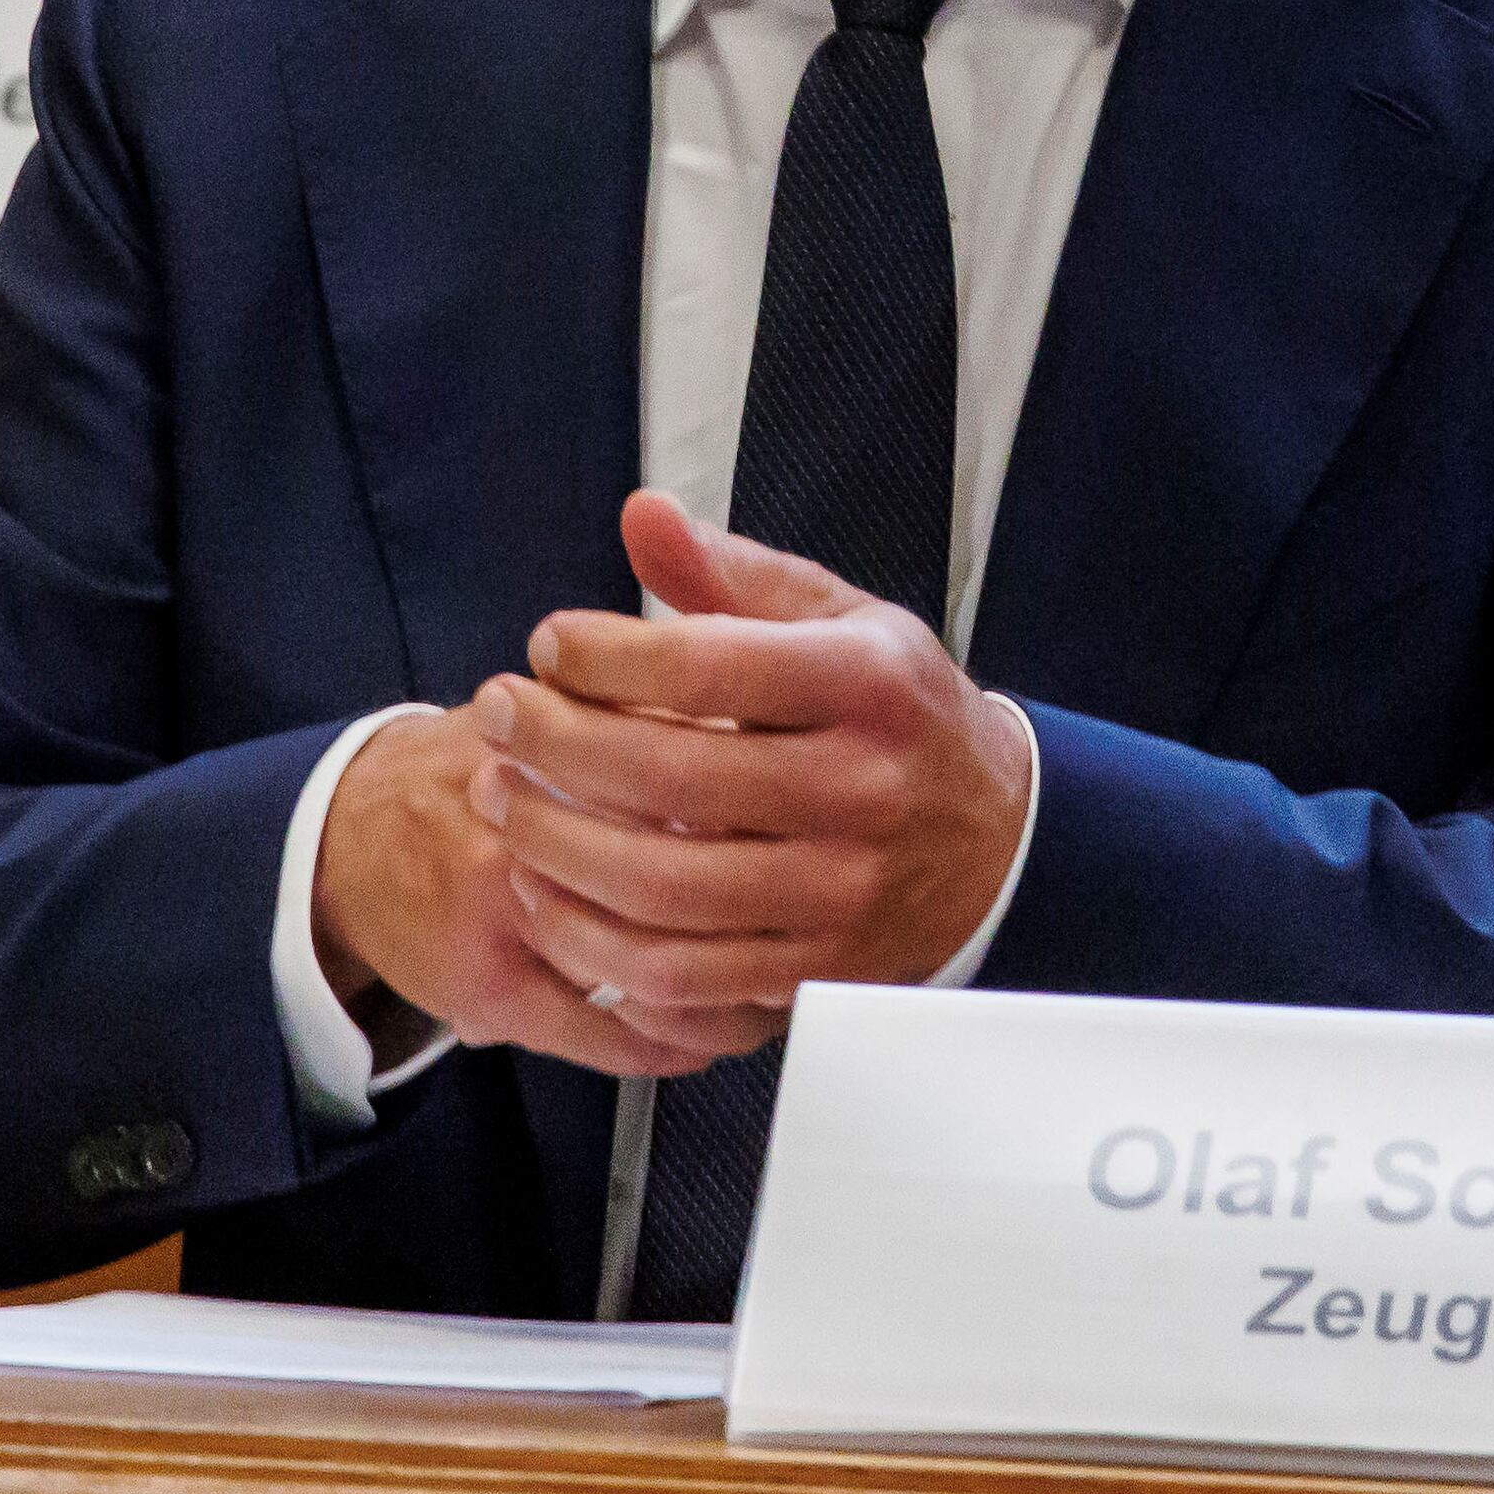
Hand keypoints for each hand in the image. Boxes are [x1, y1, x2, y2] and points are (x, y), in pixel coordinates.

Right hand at [308, 703, 778, 1075]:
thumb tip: (767, 734)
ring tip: (775, 991)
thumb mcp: (561, 709)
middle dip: (766, 909)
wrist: (352, 834)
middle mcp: (537, 829)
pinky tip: (707, 1036)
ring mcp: (512, 916)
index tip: (821, 838)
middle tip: (822, 924)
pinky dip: (668, 1042)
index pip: (695, 783)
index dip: (772, 819)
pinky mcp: (492, 988)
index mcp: (561, 748)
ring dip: (729, 993)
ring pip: (655, 970)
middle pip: (687, 878)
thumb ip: (653, 712)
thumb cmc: (477, 768)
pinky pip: (605, 1035)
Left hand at [469, 489, 1037, 1013]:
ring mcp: (839, 893)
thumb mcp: (843, 622)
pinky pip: (679, 977)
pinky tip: (545, 893)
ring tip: (499, 799)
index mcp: (869, 685)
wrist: (998, 846)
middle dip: (555, 746)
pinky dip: (592, 940)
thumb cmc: (900, 718)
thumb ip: (735, 575)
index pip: (709, 665)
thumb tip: (643, 517)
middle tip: (495, 717)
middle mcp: (861, 790)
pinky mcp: (811, 970)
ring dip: (555, 846)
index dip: (606, 655)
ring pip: (664, 889)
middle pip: (672, 779)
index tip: (549, 645)